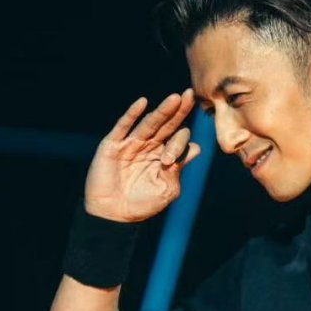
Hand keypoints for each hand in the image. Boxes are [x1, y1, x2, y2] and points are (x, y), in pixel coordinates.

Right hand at [83, 88, 199, 223]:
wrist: (114, 215)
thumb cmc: (142, 205)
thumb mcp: (167, 189)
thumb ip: (179, 168)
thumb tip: (196, 148)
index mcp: (163, 157)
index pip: (178, 141)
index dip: (179, 144)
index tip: (168, 160)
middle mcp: (149, 147)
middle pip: (167, 125)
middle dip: (179, 111)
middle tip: (191, 95)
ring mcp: (131, 144)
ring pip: (149, 123)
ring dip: (162, 111)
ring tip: (175, 98)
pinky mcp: (113, 145)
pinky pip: (123, 126)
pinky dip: (132, 114)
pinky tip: (143, 102)